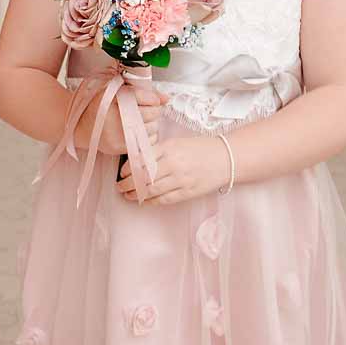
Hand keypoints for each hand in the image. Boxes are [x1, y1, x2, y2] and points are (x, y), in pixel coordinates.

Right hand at [78, 83, 165, 154]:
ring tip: (140, 120)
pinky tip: (136, 131)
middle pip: (152, 113)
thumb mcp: (116, 90)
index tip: (150, 99)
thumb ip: (142, 91)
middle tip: (145, 110)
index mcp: (113, 98)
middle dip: (154, 110)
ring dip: (151, 123)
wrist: (80, 125)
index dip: (152, 98)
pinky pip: (146, 141)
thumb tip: (166, 98)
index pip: (145, 96)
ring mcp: (118, 134)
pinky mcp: (120, 148)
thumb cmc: (99, 105)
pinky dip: (146, 135)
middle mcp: (115, 117)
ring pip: (152, 128)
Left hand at [118, 131, 232, 204]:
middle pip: (143, 177)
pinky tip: (144, 200)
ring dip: (136, 194)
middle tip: (120, 186)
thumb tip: (136, 161)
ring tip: (128, 195)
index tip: (122, 173)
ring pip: (151, 190)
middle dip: (127, 184)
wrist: (225, 158)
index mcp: (168, 148)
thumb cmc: (199, 148)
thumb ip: (157, 151)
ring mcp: (181, 179)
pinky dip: (151, 201)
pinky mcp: (188, 192)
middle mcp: (173, 164)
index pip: (141, 159)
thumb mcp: (176, 142)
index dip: (127, 169)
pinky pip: (165, 199)